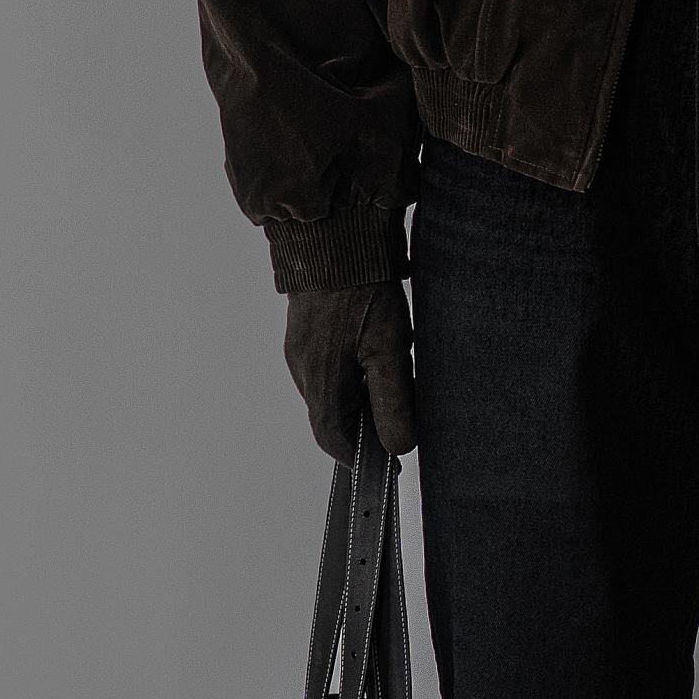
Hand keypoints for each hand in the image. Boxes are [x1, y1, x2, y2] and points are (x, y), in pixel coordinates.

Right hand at [282, 281, 417, 463]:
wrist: (338, 238)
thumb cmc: (362, 291)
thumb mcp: (389, 350)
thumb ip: (393, 402)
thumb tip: (397, 446)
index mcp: (319, 382)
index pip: (332, 439)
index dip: (359, 456)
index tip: (387, 460)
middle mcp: (302, 369)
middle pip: (331, 416)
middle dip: (362, 425)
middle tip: (399, 419)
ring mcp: (300, 348)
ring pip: (330, 390)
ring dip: (358, 396)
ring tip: (391, 380)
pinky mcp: (305, 331)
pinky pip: (326, 366)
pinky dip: (350, 373)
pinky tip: (373, 355)